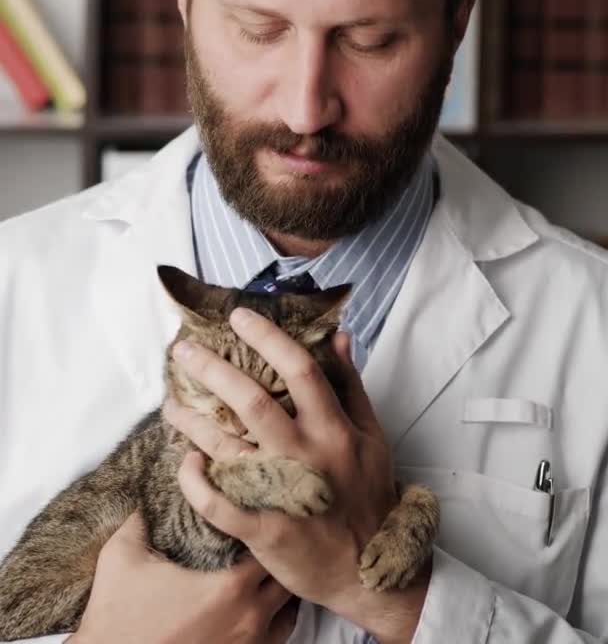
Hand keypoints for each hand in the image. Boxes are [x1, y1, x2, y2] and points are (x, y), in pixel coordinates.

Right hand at [70, 509, 295, 643]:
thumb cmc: (118, 616)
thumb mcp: (123, 554)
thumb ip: (141, 517)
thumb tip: (150, 493)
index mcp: (228, 587)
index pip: (266, 544)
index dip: (259, 526)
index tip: (248, 515)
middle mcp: (247, 619)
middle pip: (283, 577)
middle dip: (272, 556)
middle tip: (255, 541)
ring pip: (285, 611)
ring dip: (275, 589)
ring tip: (257, 572)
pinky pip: (276, 639)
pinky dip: (271, 620)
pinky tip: (250, 606)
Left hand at [163, 317, 428, 642]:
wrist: (372, 569)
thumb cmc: (370, 494)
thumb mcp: (371, 434)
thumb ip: (350, 384)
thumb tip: (337, 336)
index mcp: (333, 428)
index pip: (299, 369)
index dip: (267, 338)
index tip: (238, 317)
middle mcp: (306, 455)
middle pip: (253, 401)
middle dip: (213, 371)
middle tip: (183, 351)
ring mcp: (284, 494)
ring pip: (227, 448)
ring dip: (193, 422)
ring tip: (170, 403)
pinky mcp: (266, 531)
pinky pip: (219, 504)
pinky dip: (196, 482)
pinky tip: (184, 461)